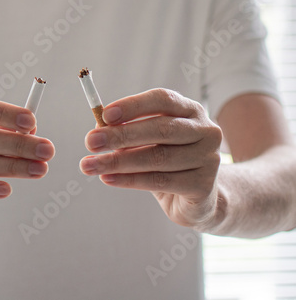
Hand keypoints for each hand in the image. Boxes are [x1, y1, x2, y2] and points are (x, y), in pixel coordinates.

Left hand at [80, 88, 222, 229]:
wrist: (197, 200)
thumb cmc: (165, 160)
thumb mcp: (146, 141)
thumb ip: (126, 130)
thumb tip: (98, 127)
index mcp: (190, 110)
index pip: (162, 99)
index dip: (133, 106)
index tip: (104, 115)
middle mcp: (204, 130)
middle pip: (160, 128)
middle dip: (121, 135)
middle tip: (90, 141)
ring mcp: (208, 158)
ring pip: (157, 157)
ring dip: (118, 161)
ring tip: (90, 165)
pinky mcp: (203, 186)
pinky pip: (159, 181)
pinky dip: (129, 180)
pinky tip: (108, 179)